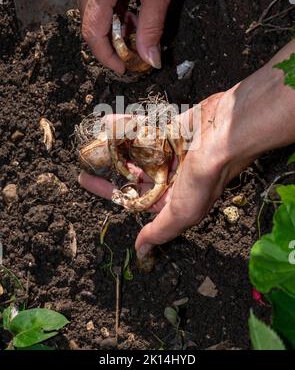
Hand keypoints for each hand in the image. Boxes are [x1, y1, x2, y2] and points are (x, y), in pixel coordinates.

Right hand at [75, 0, 180, 73]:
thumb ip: (152, 28)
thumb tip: (149, 59)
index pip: (93, 33)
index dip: (106, 56)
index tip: (121, 68)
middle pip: (91, 24)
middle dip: (111, 42)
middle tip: (130, 51)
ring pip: (93, 11)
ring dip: (112, 26)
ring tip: (134, 28)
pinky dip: (111, 10)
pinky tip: (128, 10)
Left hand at [78, 92, 245, 256]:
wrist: (225, 135)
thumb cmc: (205, 178)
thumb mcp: (182, 212)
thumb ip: (160, 230)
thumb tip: (141, 252)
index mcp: (171, 198)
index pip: (133, 198)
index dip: (108, 191)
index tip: (86, 180)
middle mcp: (170, 176)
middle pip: (132, 172)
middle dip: (110, 165)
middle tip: (86, 156)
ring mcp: (169, 151)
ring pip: (136, 149)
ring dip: (116, 144)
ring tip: (94, 137)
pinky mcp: (170, 129)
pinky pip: (145, 128)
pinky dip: (127, 124)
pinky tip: (108, 121)